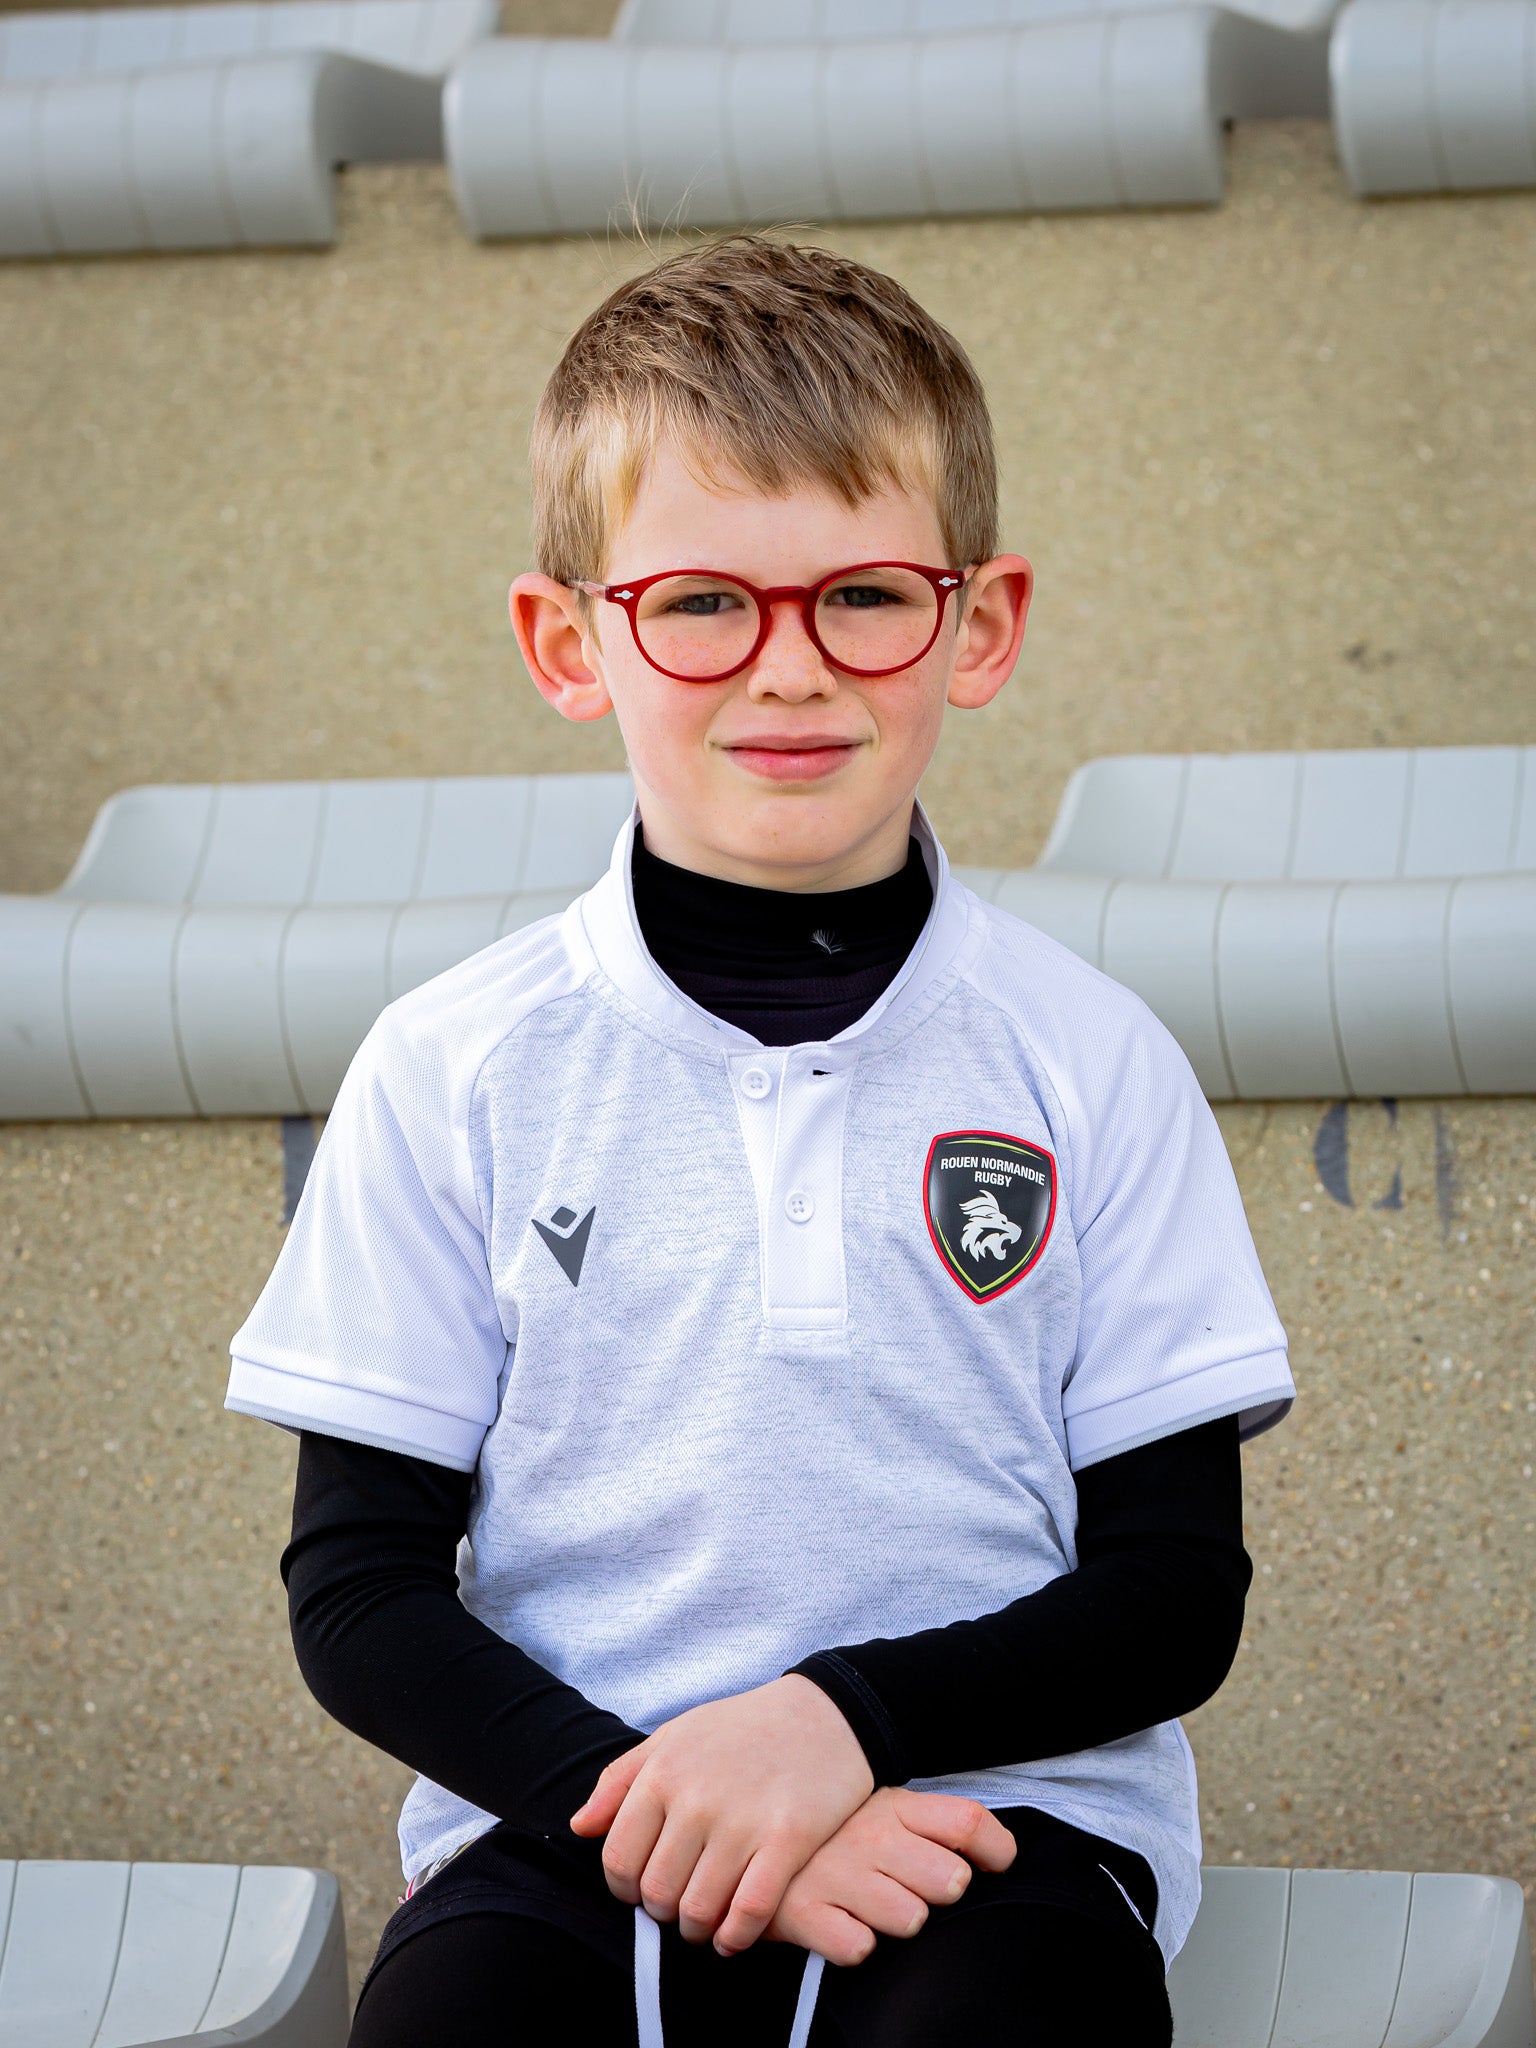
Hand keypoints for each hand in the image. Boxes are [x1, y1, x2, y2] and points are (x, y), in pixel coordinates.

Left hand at [569, 1675, 874, 1952]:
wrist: (825, 1712)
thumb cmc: (742, 1728)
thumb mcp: (675, 1736)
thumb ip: (620, 1780)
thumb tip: (579, 1828)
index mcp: (663, 1772)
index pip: (619, 1860)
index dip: (625, 1890)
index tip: (643, 1891)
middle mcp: (697, 1799)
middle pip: (657, 1893)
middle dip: (662, 1913)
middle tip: (678, 1907)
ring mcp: (743, 1821)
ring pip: (698, 1910)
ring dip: (696, 1930)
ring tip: (704, 1922)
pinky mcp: (788, 1840)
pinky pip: (749, 1912)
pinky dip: (735, 1937)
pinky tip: (735, 1935)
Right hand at [766, 1788, 1017, 1966]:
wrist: (747, 1842)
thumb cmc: (833, 1834)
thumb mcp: (882, 1809)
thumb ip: (937, 1822)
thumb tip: (1003, 1850)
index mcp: (894, 1805)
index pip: (969, 1821)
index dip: (995, 1850)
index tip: (991, 1865)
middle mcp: (869, 1836)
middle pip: (951, 1879)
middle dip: (942, 1892)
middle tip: (913, 1885)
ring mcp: (836, 1873)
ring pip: (910, 1917)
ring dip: (898, 1919)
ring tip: (873, 1906)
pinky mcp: (802, 1912)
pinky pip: (857, 1947)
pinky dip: (854, 1943)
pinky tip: (842, 1924)